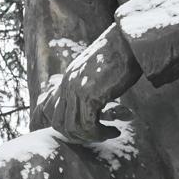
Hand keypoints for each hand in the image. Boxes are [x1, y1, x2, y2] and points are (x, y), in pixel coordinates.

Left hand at [44, 24, 140, 142]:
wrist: (129, 41)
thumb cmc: (121, 55)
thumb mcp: (97, 70)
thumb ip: (89, 84)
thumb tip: (94, 101)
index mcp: (68, 79)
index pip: (49, 111)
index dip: (64, 127)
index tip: (84, 131)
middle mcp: (67, 84)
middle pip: (57, 124)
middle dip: (76, 136)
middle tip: (96, 136)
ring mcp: (76, 89)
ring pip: (72, 128)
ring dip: (91, 137)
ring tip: (108, 134)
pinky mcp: (89, 93)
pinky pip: (88, 124)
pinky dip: (100, 133)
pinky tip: (115, 131)